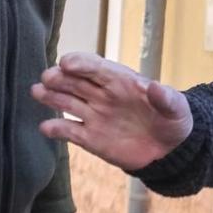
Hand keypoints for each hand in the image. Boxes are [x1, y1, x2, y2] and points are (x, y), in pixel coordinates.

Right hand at [33, 52, 192, 171]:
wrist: (170, 151)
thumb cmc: (173, 121)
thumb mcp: (176, 109)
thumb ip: (166, 98)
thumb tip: (155, 87)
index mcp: (122, 81)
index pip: (97, 67)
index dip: (82, 63)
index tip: (66, 62)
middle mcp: (103, 95)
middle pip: (77, 81)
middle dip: (61, 77)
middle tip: (47, 77)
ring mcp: (95, 115)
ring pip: (68, 102)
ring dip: (52, 96)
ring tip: (36, 91)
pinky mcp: (91, 138)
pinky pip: (70, 131)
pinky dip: (57, 128)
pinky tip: (45, 127)